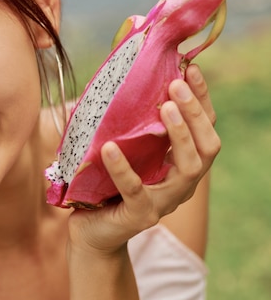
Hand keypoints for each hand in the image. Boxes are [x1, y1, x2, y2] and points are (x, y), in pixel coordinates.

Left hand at [67, 64, 220, 255]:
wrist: (91, 231)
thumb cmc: (106, 185)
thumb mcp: (123, 150)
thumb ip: (130, 124)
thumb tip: (119, 76)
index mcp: (180, 164)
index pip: (204, 128)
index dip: (201, 99)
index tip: (189, 69)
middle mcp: (181, 183)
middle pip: (207, 146)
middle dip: (195, 113)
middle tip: (176, 84)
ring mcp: (165, 202)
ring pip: (189, 168)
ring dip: (180, 134)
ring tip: (165, 108)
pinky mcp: (140, 215)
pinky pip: (135, 189)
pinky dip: (123, 168)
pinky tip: (110, 148)